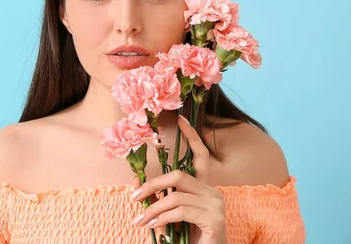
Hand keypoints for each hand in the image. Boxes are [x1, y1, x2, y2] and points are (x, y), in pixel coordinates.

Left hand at [130, 116, 226, 243]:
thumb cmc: (187, 238)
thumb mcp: (168, 214)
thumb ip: (156, 198)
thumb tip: (135, 181)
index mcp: (204, 188)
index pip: (201, 156)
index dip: (192, 136)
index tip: (180, 119)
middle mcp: (213, 192)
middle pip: (179, 175)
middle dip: (153, 184)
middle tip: (134, 197)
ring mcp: (216, 205)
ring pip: (175, 196)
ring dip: (153, 209)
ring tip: (140, 221)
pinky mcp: (214, 219)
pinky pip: (181, 211)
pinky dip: (163, 218)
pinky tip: (154, 226)